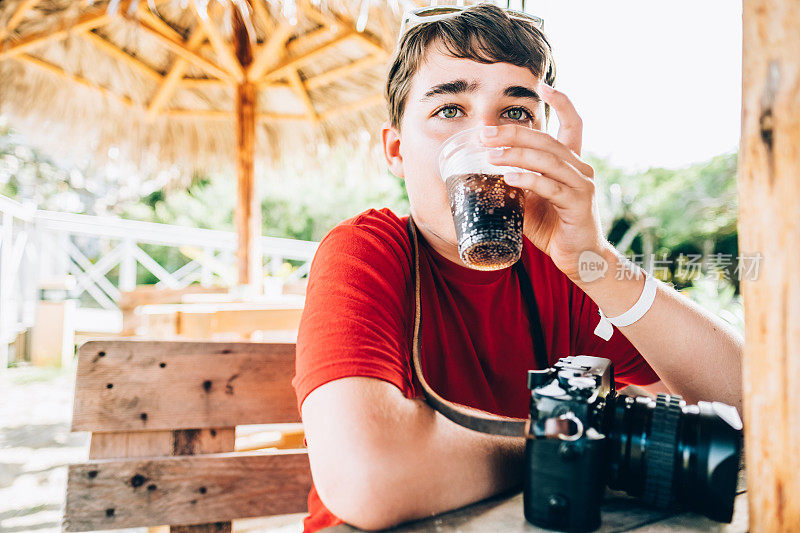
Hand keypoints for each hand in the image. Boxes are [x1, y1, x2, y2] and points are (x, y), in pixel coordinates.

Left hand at [479, 81, 608, 281]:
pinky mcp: (578, 204)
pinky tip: (509, 178)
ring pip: (547, 160)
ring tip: (490, 154)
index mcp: (571, 163)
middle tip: (486, 133)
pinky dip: (528, 180)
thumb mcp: (529, 201)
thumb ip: (516, 184)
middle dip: (514, 133)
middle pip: (547, 141)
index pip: (573, 124)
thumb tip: (483, 175)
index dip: (562, 103)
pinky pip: (550, 187)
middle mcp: (580, 168)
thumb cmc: (554, 228)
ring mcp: (582, 185)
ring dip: (516, 155)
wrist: (580, 258)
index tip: (543, 86)